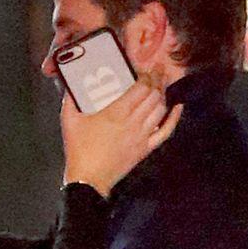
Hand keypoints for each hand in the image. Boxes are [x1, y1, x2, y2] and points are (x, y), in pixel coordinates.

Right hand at [61, 81, 181, 196]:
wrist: (88, 180)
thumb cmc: (78, 150)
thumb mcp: (69, 120)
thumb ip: (70, 98)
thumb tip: (70, 84)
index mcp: (116, 112)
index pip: (141, 87)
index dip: (147, 75)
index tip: (145, 68)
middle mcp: (133, 122)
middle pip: (153, 95)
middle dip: (158, 80)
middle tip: (158, 71)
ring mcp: (141, 136)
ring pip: (160, 109)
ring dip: (163, 94)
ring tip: (162, 84)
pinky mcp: (145, 149)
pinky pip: (166, 131)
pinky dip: (174, 118)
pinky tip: (178, 107)